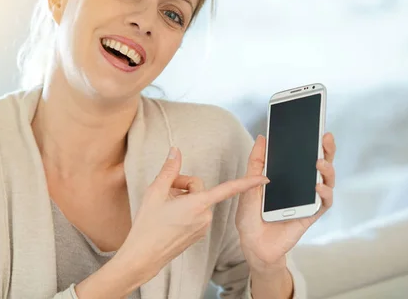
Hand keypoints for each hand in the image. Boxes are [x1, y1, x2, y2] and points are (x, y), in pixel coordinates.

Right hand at [118, 147, 269, 282]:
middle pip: (200, 189)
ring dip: (184, 199)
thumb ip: (169, 169)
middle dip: (184, 186)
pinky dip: (185, 211)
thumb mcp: (155, 192)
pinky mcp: (198, 234)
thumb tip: (175, 151)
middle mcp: (205, 216)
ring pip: (198, 201)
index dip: (247, 183)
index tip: (264, 179)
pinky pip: (196, 214)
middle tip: (165, 191)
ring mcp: (202, 227)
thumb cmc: (148, 225)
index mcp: (198, 204)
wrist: (143, 256)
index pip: (228, 189)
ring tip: (165, 207)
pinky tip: (170, 217)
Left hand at [235, 133, 336, 272]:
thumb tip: (262, 138)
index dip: (311, 140)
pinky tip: (319, 188)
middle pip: (321, 164)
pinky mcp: (311, 215)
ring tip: (319, 162)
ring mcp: (308, 200)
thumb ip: (256, 162)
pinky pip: (324, 204)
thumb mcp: (248, 185)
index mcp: (288, 176)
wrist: (252, 245)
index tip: (314, 124)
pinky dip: (324, 194)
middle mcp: (302, 185)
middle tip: (325, 137)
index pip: (303, 154)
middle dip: (326, 149)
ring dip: (327, 170)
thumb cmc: (251, 216)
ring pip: (327, 182)